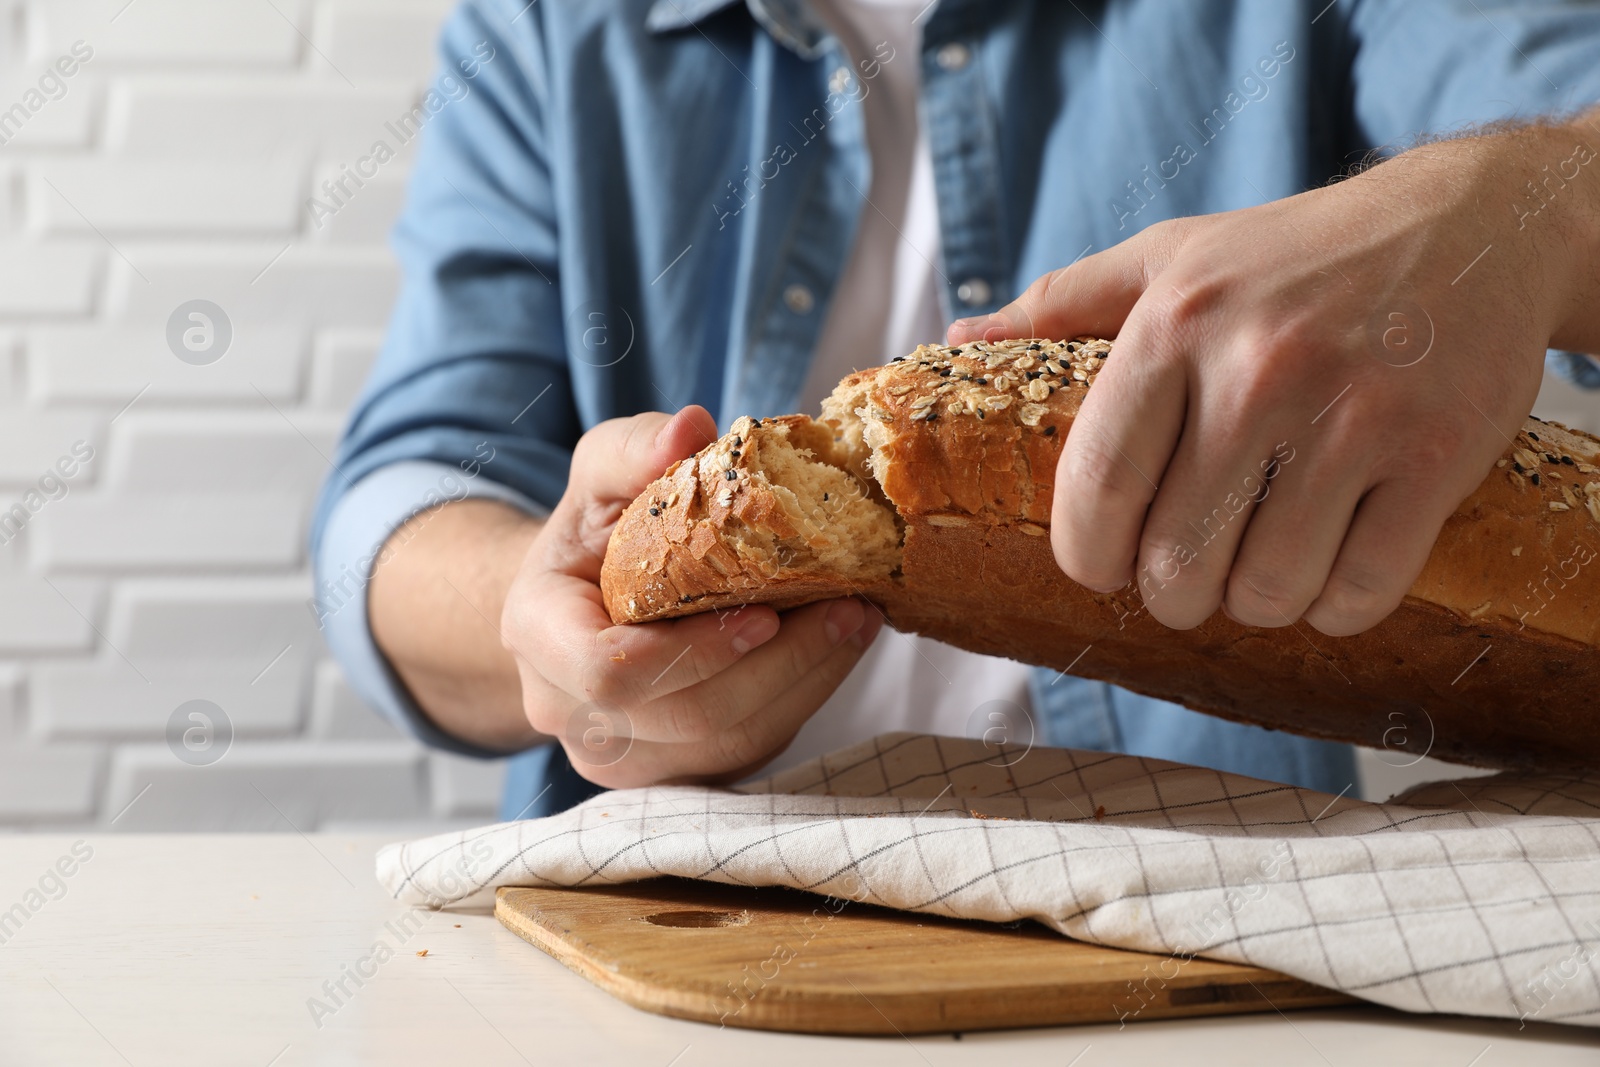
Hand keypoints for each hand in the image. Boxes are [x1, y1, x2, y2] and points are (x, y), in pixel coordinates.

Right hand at [501, 406, 882, 786]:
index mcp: (539, 635)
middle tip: (850, 607)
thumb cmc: (593, 534)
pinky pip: (747, 753)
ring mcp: (622, 756)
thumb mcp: (601, 475)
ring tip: (858, 622)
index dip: (695, 650)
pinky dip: (801, 701)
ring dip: (806, 684)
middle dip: (781, 665)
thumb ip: (635, 449)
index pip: (609, 671)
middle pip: (689, 714)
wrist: (576, 605)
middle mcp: (570, 712)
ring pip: (728, 744)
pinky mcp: (674, 771)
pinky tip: (837, 650)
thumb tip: (692, 428)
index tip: (767, 610)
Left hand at [950, 121, 1599, 635]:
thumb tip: (957, 341)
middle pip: (1177, 563)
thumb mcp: (1170, 256)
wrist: (1474, 224)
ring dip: (1256, 603)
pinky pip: (1359, 591)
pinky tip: (1332, 570)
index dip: (1088, 558)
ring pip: (1267, 591)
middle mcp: (1258, 370)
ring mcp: (1353, 416)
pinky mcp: (1436, 456)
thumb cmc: (1294, 256)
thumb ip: (1060, 303)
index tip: (1104, 566)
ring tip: (1261, 565)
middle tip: (1190, 575)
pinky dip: (1337, 606)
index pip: (1097, 490)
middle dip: (1173, 595)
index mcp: (1174, 326)